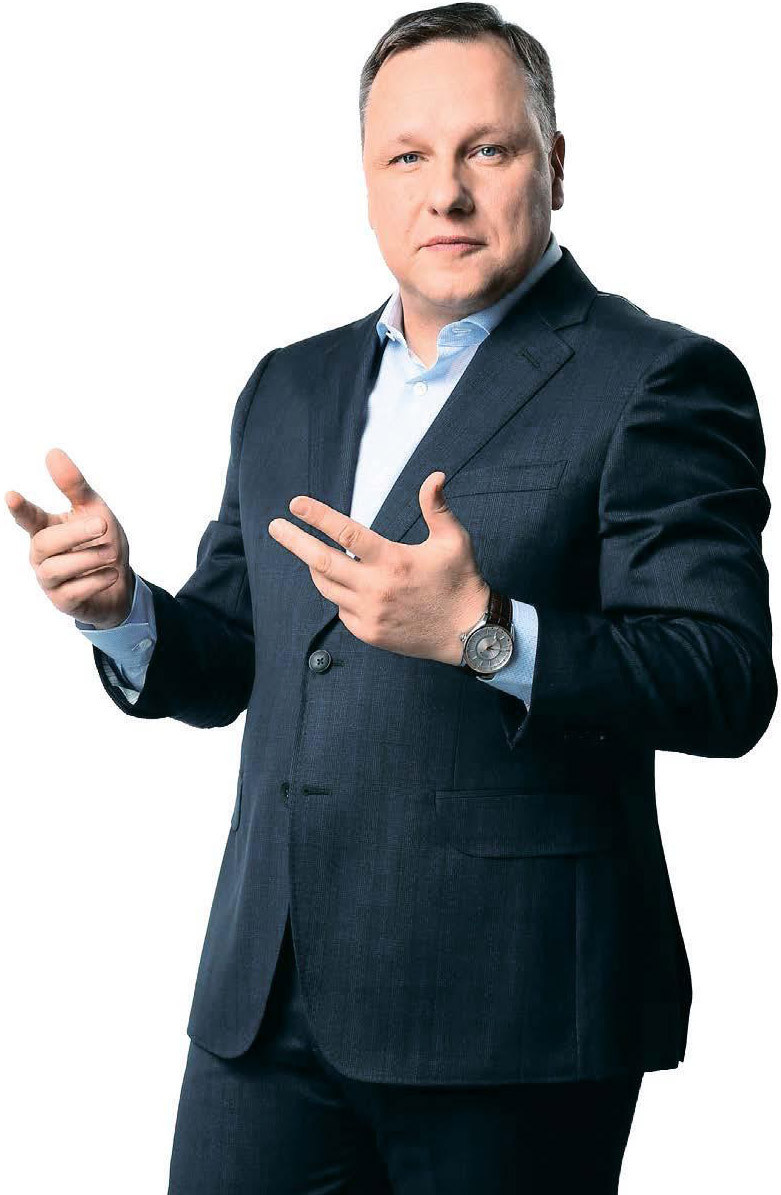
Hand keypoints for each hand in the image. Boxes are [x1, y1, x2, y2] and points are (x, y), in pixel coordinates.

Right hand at [6, 447, 134, 628]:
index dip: (20, 509)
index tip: (12, 496)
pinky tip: (111, 573)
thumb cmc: (102, 543)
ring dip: (88, 558)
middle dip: (75, 533)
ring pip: (55, 569)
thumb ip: (74, 486)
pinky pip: (72, 592)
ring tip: (111, 553)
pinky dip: (94, 580)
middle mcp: (41, 555)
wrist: (121, 584)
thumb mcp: (95, 510)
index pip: (27, 518)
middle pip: (44, 543)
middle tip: (103, 524)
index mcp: (45, 529)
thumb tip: (52, 452)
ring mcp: (49, 580)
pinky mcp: (62, 601)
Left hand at [268, 470, 490, 665]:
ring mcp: (369, 614)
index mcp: (393, 560)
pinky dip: (339, 594)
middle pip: (321, 562)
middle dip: (294, 542)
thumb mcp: (454, 540)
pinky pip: (341, 610)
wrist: (469, 633)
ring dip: (316, 568)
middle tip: (274, 527)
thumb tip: (434, 475)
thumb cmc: (461, 580)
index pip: (346, 533)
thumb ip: (436, 507)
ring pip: (327, 587)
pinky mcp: (369, 633)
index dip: (317, 516)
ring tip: (311, 554)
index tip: (295, 504)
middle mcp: (375, 588)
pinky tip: (348, 586)